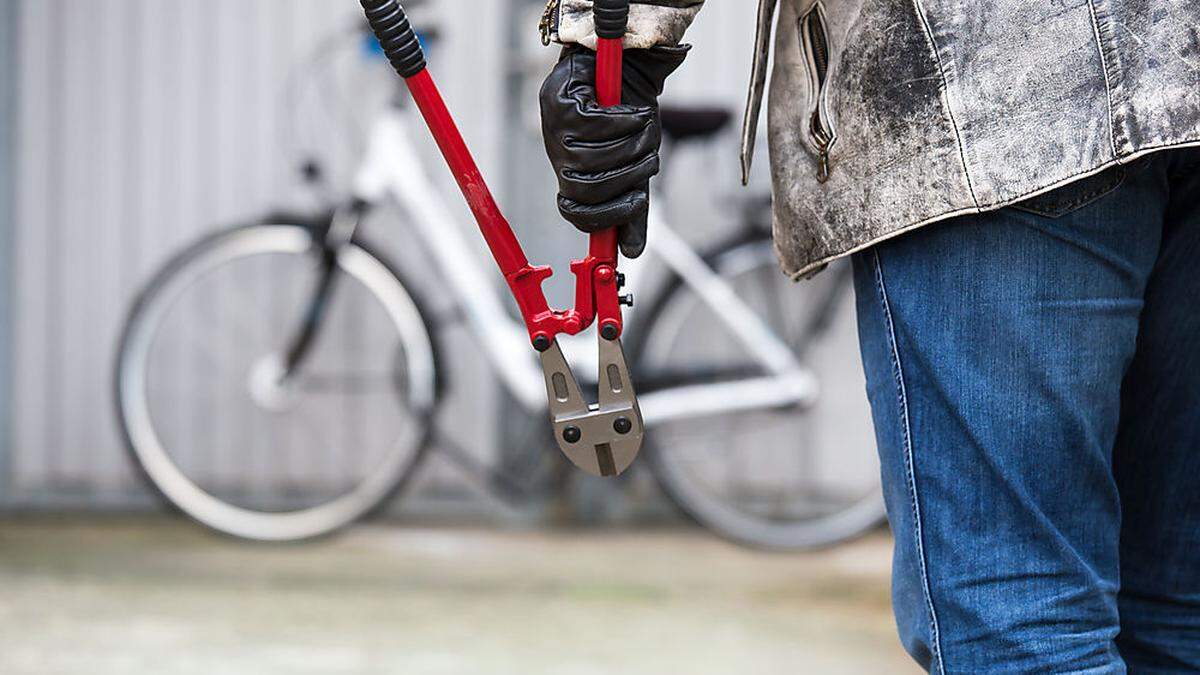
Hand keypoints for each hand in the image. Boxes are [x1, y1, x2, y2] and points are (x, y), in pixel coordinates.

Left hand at [540, 44, 688, 257]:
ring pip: (593, 156)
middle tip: (649, 159)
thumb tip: (631, 252)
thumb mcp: (636, 163)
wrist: (627, 61)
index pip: (574, 211)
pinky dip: (625, 119)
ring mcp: (554, 127)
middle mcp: (558, 152)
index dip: (603, 218)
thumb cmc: (630, 114)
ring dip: (631, 144)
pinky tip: (634, 110)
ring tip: (645, 127)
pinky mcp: (560, 100)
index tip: (633, 208)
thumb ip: (633, 205)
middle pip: (586, 188)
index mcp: (573, 171)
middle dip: (626, 178)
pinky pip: (596, 124)